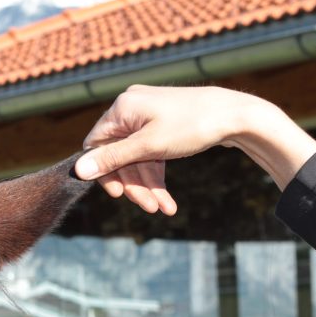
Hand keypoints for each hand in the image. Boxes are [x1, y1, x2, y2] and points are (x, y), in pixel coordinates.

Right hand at [75, 85, 315, 214]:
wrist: (237, 116)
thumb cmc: (192, 126)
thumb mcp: (149, 147)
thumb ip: (113, 159)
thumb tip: (78, 169)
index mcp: (122, 108)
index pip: (97, 145)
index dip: (105, 173)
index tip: (119, 195)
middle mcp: (131, 109)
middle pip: (119, 156)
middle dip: (134, 184)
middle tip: (148, 207)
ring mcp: (148, 117)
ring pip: (137, 160)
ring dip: (148, 185)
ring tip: (163, 208)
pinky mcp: (162, 126)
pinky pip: (150, 155)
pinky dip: (157, 176)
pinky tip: (167, 199)